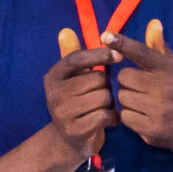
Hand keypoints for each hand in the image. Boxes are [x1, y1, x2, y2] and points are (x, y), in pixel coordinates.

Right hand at [43, 27, 117, 160]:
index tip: (119, 55)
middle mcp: (54, 94)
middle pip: (96, 79)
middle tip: (103, 94)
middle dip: (107, 86)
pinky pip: (104, 115)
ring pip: (103, 97)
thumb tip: (65, 30)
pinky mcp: (75, 130)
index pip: (76, 58)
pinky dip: (112, 117)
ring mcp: (62, 113)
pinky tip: (109, 120)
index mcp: (53, 76)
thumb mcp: (74, 78)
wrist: (71, 141)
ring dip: (110, 102)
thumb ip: (73, 54)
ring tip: (104, 107)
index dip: (99, 54)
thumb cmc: (78, 102)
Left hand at [104, 19, 172, 157]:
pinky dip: (130, 116)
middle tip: (143, 88)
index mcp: (171, 69)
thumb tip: (153, 22)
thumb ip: (159, 47)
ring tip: (145, 103)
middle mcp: (166, 87)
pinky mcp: (152, 128)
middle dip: (129, 82)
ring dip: (128, 99)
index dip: (123, 43)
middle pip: (124, 77)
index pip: (142, 52)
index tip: (105, 36)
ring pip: (122, 97)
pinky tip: (144, 116)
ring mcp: (159, 109)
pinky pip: (124, 116)